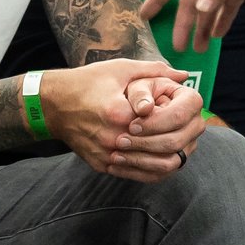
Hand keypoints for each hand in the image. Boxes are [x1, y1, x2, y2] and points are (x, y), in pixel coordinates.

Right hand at [41, 60, 200, 181]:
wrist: (53, 104)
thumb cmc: (86, 82)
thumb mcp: (119, 69)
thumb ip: (153, 72)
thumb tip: (184, 76)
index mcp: (120, 113)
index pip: (164, 122)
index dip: (180, 117)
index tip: (186, 112)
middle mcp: (113, 138)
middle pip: (165, 148)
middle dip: (183, 139)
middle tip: (192, 131)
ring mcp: (108, 155)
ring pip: (156, 168)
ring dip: (173, 156)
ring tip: (181, 145)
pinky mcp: (103, 165)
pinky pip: (138, 175)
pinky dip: (156, 170)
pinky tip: (162, 158)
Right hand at [139, 0, 244, 52]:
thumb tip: (201, 10)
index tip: (144, 15)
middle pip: (190, 3)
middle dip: (184, 25)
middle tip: (178, 46)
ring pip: (208, 9)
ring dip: (203, 27)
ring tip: (199, 49)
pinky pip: (227, 8)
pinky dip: (222, 20)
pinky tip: (217, 35)